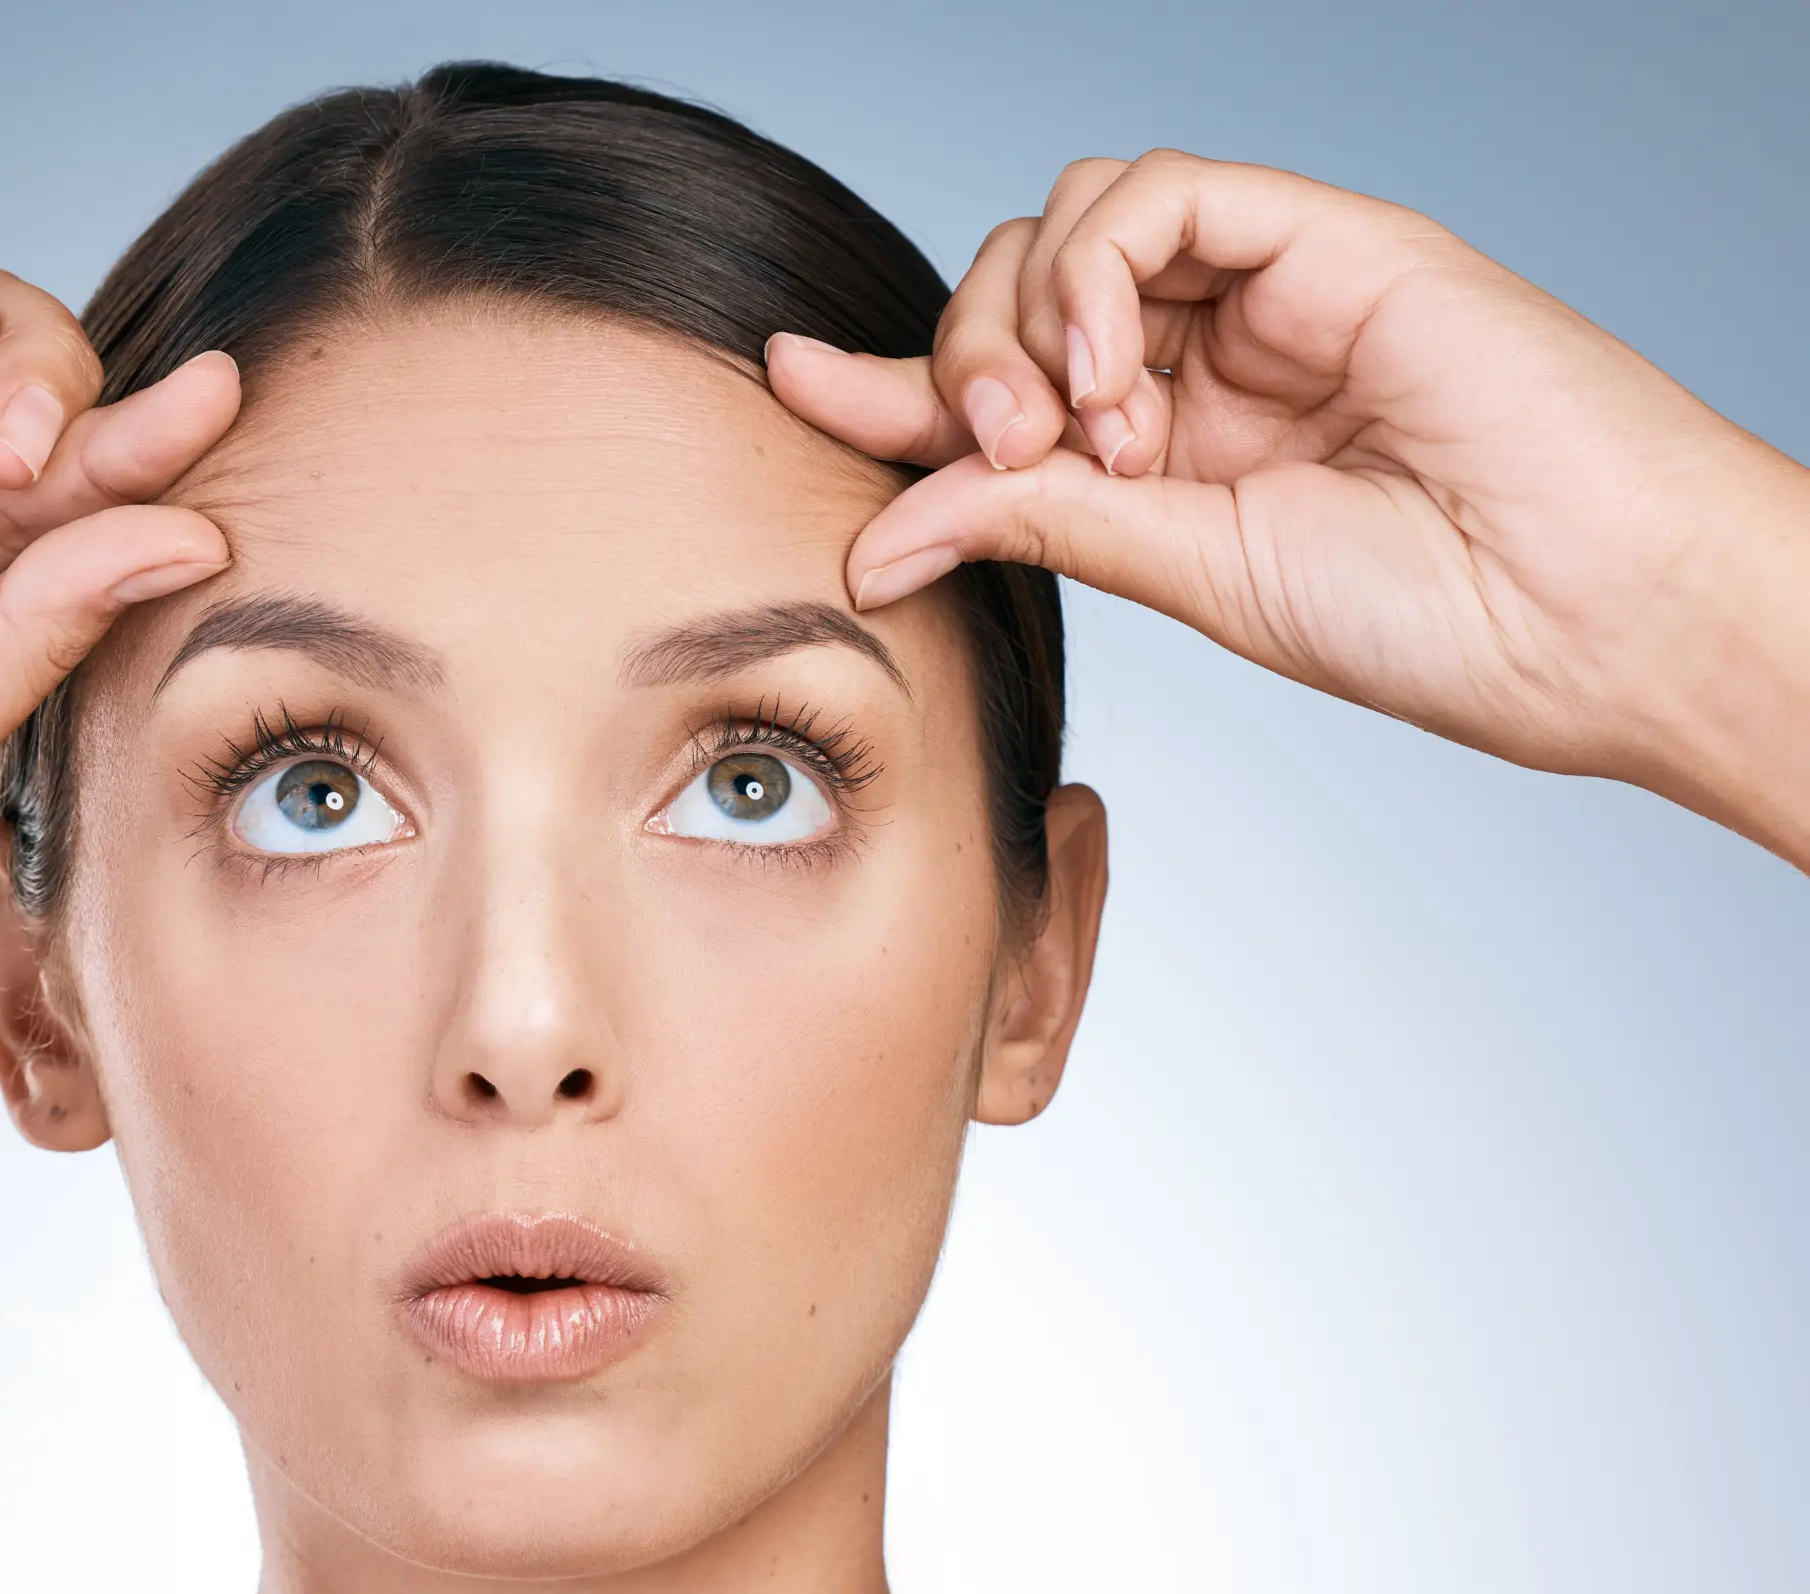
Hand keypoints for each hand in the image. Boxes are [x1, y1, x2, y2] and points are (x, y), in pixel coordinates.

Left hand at [766, 152, 1809, 860]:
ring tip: (1077, 433)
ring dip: (1025, 320)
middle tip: (1000, 458)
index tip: (789, 381)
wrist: (1587, 620)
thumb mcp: (1189, 573)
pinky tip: (1111, 373)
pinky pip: (1157, 191)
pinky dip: (1095, 270)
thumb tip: (874, 532)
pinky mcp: (1323, 235)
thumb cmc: (1429, 617)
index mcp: (1172, 450)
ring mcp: (1264, 291)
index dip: (887, 381)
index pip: (995, 388)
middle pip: (1011, 287)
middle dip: (960, 363)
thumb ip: (1040, 522)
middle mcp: (1205, 358)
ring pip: (1067, 219)